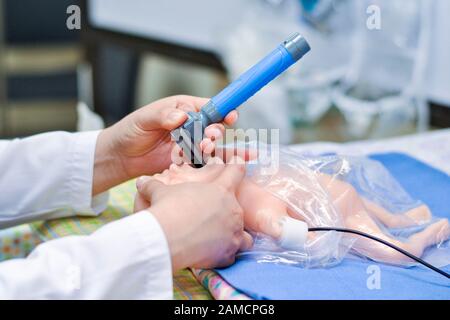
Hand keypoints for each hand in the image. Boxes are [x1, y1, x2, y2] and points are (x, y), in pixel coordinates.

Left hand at [92, 95, 237, 194]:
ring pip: (209, 145)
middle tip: (209, 138)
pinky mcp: (187, 161)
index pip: (208, 107)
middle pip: (213, 126)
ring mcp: (189, 144)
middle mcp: (190, 125)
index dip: (222, 110)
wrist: (121, 158)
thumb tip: (180, 115)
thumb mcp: (144, 120)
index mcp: (183, 108)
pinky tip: (203, 163)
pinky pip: (201, 161)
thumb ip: (163, 115)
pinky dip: (205, 162)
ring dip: (211, 148)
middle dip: (215, 132)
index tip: (230, 116)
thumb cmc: (130, 132)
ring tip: (204, 149)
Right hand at [134, 158, 252, 270]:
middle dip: (228, 210)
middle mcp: (233, 210)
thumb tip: (141, 181)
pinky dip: (225, 255)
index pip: (237, 171)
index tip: (239, 163)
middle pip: (239, 206)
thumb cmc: (168, 209)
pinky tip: (213, 255)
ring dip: (235, 235)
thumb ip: (153, 185)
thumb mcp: (160, 193)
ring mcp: (233, 232)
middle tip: (213, 216)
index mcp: (221, 190)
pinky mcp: (228, 253)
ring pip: (244, 235)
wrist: (168, 238)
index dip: (238, 166)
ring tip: (222, 239)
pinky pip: (232, 255)